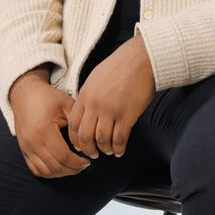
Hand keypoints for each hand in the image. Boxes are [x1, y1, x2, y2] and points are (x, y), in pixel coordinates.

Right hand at [10, 68, 89, 177]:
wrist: (25, 94)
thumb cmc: (47, 98)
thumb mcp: (66, 104)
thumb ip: (76, 123)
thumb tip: (83, 146)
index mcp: (44, 129)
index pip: (63, 156)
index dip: (78, 162)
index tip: (88, 160)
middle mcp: (32, 141)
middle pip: (55, 167)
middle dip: (72, 170)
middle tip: (83, 166)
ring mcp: (26, 147)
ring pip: (45, 171)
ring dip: (61, 173)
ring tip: (73, 167)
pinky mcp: (23, 149)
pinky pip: (35, 169)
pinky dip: (48, 173)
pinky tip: (59, 167)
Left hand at [68, 36, 154, 158]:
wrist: (140, 59)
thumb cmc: (120, 67)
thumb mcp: (95, 78)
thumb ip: (89, 96)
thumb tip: (86, 113)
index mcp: (85, 95)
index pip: (73, 123)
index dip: (75, 139)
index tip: (79, 145)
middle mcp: (95, 104)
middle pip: (85, 135)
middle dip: (88, 149)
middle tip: (93, 154)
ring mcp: (111, 110)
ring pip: (102, 140)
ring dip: (105, 149)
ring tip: (109, 151)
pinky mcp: (127, 114)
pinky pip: (119, 138)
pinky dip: (119, 148)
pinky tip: (120, 150)